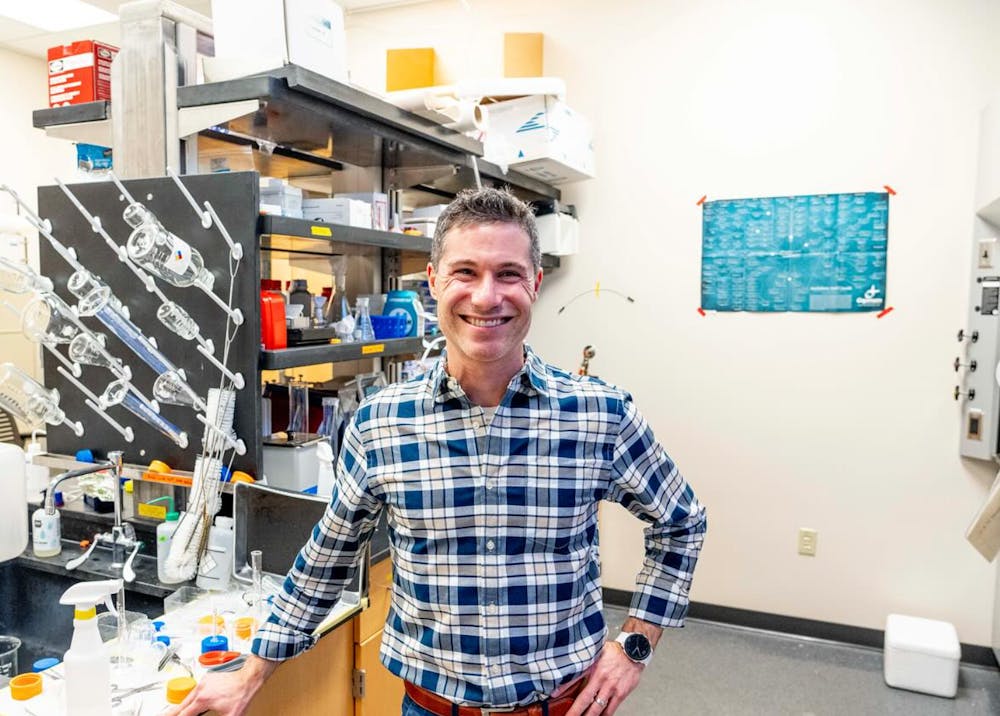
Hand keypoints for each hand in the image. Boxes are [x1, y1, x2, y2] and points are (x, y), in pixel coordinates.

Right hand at [159, 655, 276, 715]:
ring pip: (187, 697)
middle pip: (180, 705)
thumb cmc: (242, 694)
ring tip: (175, 712)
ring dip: (182, 706)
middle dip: (171, 713)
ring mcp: (204, 682)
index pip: (183, 714)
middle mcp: (200, 689)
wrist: (249, 677)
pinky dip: (190, 698)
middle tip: (162, 715)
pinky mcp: (208, 678)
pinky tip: (193, 703)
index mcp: (202, 699)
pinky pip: (195, 690)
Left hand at [564, 641, 643, 715]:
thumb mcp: (596, 652)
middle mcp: (601, 679)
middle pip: (584, 700)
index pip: (575, 679)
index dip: (563, 689)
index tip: (554, 697)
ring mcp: (611, 688)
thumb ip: (584, 662)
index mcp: (593, 667)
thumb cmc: (614, 652)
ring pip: (597, 708)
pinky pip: (611, 709)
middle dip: (575, 711)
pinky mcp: (621, 693)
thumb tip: (569, 667)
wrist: (634, 650)